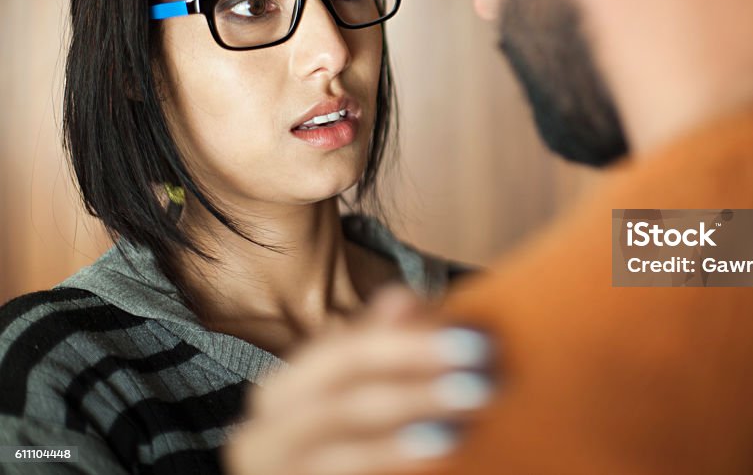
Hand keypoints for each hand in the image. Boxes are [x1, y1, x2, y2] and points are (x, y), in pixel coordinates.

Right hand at [223, 287, 492, 474]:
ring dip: (402, 444)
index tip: (474, 342)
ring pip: (341, 456)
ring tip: (456, 433)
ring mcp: (284, 473)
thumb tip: (403, 297)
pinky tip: (434, 468)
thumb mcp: (353, 380)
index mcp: (285, 390)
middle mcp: (269, 434)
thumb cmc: (338, 428)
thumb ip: (382, 339)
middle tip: (481, 386)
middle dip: (415, 395)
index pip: (345, 355)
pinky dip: (389, 474)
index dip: (409, 346)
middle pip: (344, 407)